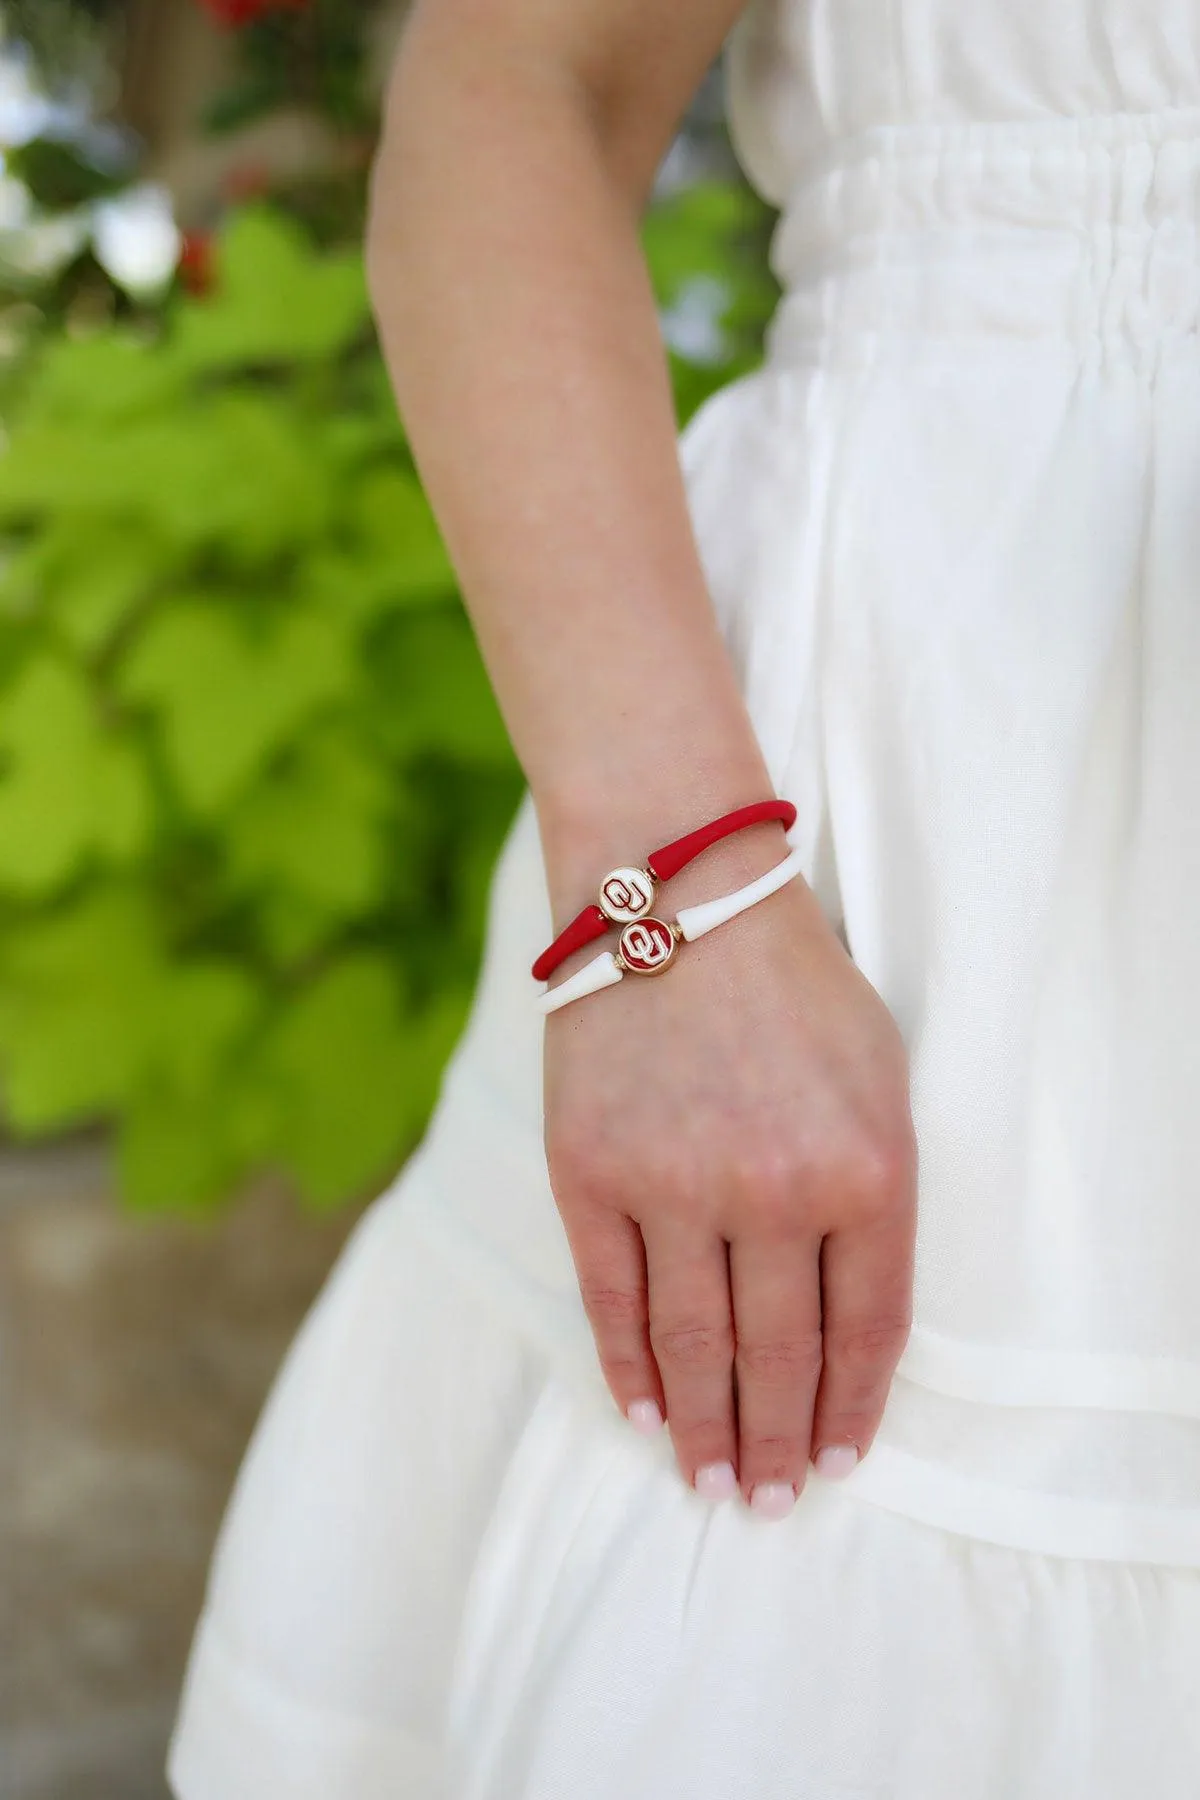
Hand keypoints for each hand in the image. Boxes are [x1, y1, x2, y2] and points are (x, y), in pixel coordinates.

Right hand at [543, 831, 916, 1517]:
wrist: (675, 896)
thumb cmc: (792, 985)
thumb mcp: (880, 1077)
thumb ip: (876, 1193)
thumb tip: (845, 1321)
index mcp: (867, 1167)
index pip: (866, 1329)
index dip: (850, 1408)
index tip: (837, 1459)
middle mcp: (773, 1189)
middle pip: (778, 1356)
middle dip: (775, 1442)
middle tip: (765, 1499)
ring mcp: (673, 1183)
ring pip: (694, 1345)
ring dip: (703, 1426)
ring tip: (707, 1479)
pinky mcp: (588, 1170)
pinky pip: (611, 1298)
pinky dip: (628, 1366)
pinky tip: (643, 1410)